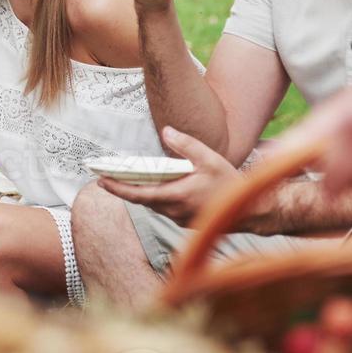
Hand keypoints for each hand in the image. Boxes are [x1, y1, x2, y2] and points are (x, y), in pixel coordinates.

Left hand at [98, 127, 270, 228]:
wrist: (250, 210)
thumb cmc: (229, 183)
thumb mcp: (209, 158)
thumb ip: (186, 144)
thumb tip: (166, 132)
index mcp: (177, 196)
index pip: (139, 194)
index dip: (118, 188)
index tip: (101, 180)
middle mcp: (175, 211)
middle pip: (142, 199)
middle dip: (123, 188)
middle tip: (104, 176)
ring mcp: (179, 218)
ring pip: (153, 203)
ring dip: (139, 192)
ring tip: (122, 178)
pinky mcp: (184, 220)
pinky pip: (163, 207)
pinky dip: (154, 195)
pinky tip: (152, 184)